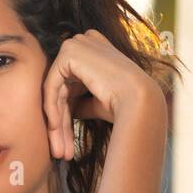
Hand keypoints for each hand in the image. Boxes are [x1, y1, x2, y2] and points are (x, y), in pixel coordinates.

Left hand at [42, 29, 162, 160]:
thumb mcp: (98, 102)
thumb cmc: (125, 104)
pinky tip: (56, 129)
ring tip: (59, 150)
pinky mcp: (70, 52)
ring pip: (56, 90)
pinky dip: (52, 109)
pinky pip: (52, 85)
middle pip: (63, 88)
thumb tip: (69, 111)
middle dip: (61, 122)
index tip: (66, 141)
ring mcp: (77, 43)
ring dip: (56, 123)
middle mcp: (86, 41)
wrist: (139, 101)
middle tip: (61, 150)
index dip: (67, 113)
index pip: (72, 84)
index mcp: (95, 49)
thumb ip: (81, 101)